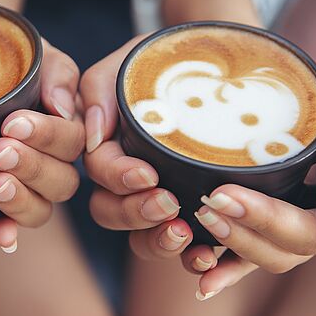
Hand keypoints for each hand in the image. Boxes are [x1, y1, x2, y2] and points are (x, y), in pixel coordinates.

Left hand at [0, 40, 84, 243]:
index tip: (12, 123)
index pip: (72, 142)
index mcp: (65, 131)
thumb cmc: (0, 62)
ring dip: (19, 200)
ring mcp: (24, 194)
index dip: (46, 136)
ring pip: (39, 211)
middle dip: (31, 167)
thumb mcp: (32, 55)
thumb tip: (61, 107)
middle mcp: (51, 167)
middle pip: (61, 183)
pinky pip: (5, 232)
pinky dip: (1, 233)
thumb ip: (56, 73)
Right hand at [80, 36, 192, 259]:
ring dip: (158, 242)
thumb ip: (97, 88)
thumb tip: (93, 133)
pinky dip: (192, 258)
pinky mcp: (194, 213)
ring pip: (142, 238)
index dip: (119, 179)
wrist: (222, 61)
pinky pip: (185, 248)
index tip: (147, 174)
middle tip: (168, 203)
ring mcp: (158, 199)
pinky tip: (208, 256)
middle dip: (135, 214)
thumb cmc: (166, 58)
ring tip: (184, 235)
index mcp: (107, 149)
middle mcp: (126, 180)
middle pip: (112, 213)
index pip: (101, 174)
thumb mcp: (129, 60)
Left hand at [188, 57, 315, 299]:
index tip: (315, 168)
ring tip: (204, 213)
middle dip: (260, 224)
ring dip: (238, 241)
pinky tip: (203, 281)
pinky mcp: (285, 227)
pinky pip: (258, 255)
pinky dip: (230, 268)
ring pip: (278, 255)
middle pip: (305, 245)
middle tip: (218, 199)